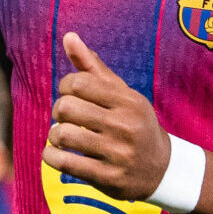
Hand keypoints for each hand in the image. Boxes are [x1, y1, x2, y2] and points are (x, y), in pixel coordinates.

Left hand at [43, 32, 169, 201]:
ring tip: (63, 136)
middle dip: (59, 111)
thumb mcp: (121, 94)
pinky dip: (51, 155)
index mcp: (129, 101)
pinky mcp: (108, 177)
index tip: (70, 95)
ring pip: (63, 135)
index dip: (65, 87)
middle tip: (66, 118)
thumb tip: (68, 36)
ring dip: (55, 135)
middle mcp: (126, 126)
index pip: (79, 83)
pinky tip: (56, 153)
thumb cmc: (134, 125)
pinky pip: (64, 162)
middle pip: (67, 107)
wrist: (161, 170)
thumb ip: (93, 66)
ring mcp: (118, 153)